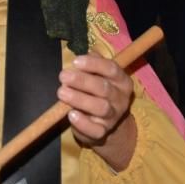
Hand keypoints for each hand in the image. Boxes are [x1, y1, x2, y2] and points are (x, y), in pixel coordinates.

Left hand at [58, 53, 136, 170]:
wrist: (104, 124)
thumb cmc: (99, 94)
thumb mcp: (100, 76)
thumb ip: (95, 63)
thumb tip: (88, 51)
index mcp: (122, 81)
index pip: (112, 69)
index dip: (94, 64)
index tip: (76, 61)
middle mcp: (121, 99)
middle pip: (103, 88)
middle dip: (82, 81)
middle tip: (63, 76)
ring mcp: (113, 116)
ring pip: (100, 107)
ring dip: (80, 99)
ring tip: (62, 92)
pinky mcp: (102, 132)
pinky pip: (95, 129)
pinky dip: (83, 123)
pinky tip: (71, 114)